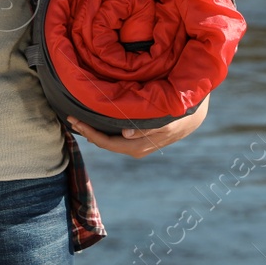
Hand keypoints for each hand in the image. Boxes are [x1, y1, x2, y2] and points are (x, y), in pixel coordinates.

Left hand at [68, 93, 209, 158]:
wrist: (195, 116)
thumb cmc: (180, 114)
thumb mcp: (168, 119)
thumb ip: (147, 128)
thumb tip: (126, 134)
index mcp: (138, 146)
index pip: (106, 142)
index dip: (88, 132)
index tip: (73, 119)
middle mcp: (134, 149)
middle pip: (104, 143)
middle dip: (87, 131)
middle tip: (70, 116)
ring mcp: (136, 146)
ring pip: (109, 140)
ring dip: (94, 130)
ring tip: (80, 117)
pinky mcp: (138, 139)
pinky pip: (116, 136)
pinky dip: (104, 128)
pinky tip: (97, 119)